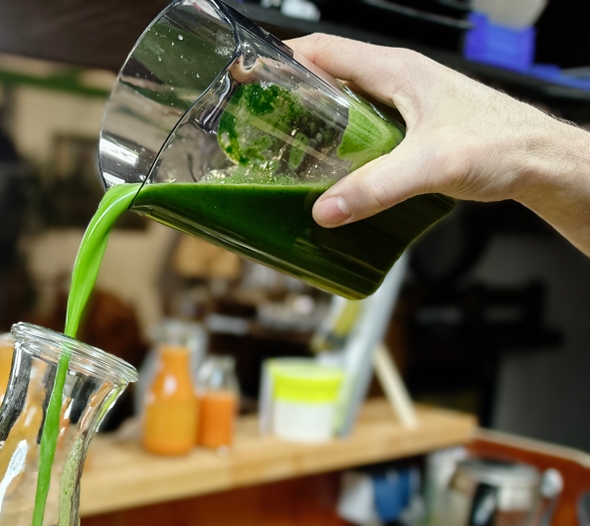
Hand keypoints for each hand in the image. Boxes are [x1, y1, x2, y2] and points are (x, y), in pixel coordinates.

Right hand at [287, 33, 589, 253]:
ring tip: (288, 153)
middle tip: (261, 126)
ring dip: (315, 124)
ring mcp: (406, 104)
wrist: (541, 163)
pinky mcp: (413, 129)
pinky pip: (364, 128)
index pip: (325, 50)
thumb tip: (325, 210)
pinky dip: (340, 144)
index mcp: (396, 71)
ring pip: (346, 105)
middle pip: (329, 77)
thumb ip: (375, 188)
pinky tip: (333, 173)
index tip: (251, 78)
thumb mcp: (431, 166)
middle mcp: (398, 81)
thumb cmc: (502, 145)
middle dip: (290, 97)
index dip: (283, 60)